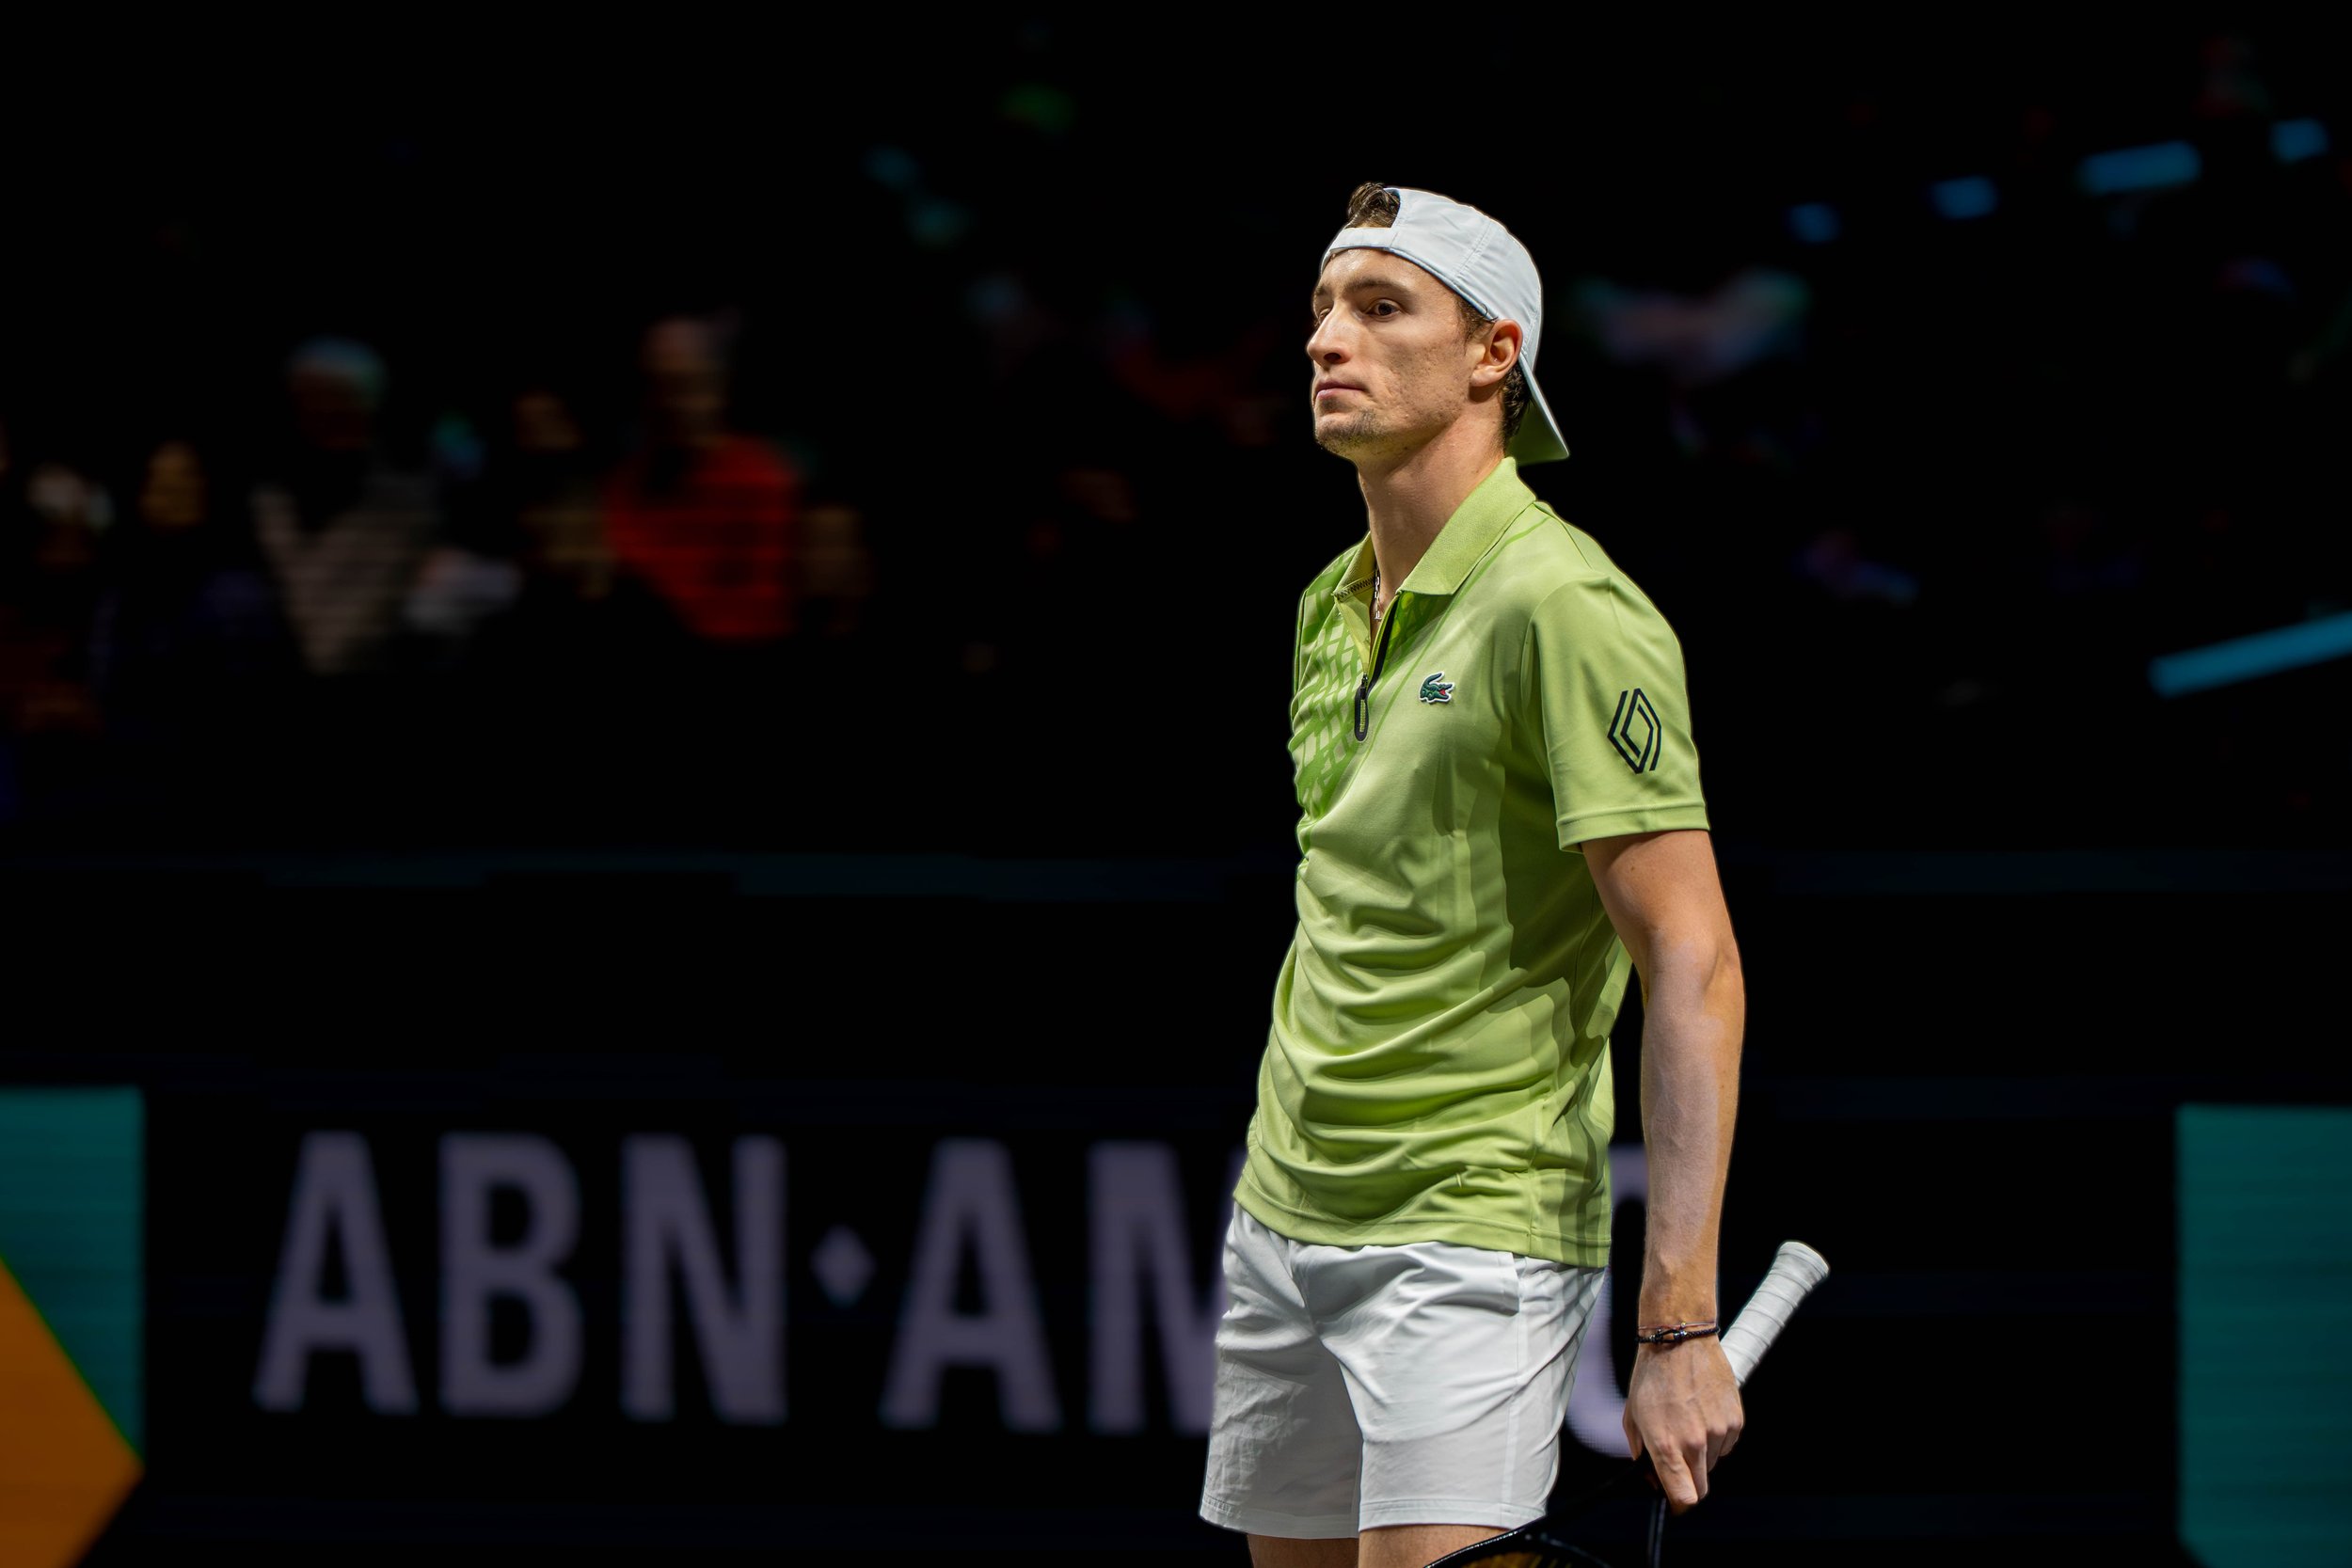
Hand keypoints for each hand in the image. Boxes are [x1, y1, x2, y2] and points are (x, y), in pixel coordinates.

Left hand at [1622, 1335, 1742, 1512]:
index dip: (1679, 1504)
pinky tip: (1703, 1414)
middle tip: (1679, 1461)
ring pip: (1713, 1464)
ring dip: (1702, 1455)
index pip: (1683, 1497)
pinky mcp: (1735, 1421)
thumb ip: (1640, 1452)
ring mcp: (1719, 1432)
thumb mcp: (1632, 1416)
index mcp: (1666, 1444)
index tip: (1675, 1501)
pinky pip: (1727, 1445)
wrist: (1680, 1341)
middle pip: (1701, 1488)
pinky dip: (1716, 1438)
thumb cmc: (1652, 1376)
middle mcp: (1695, 1442)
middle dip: (1690, 1481)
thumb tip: (1652, 1476)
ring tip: (1688, 1423)